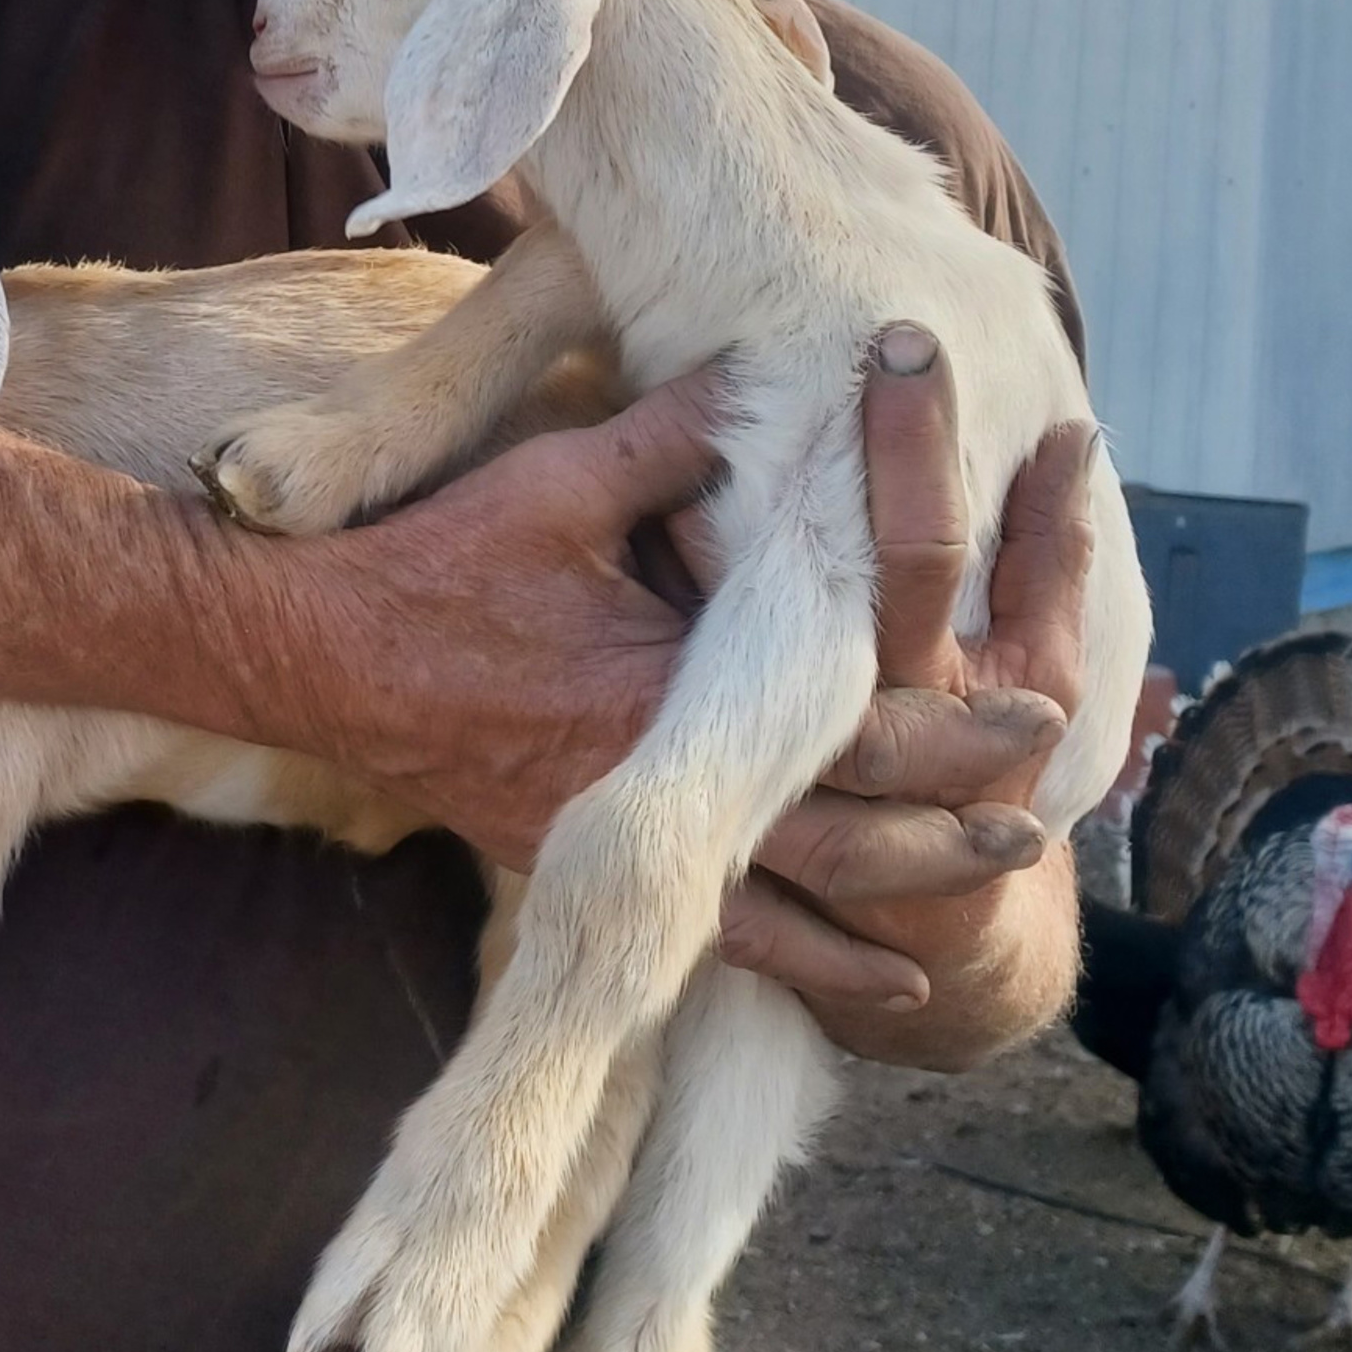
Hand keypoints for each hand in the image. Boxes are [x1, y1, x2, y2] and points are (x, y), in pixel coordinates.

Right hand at [296, 327, 1097, 1050]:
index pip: (834, 724)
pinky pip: (719, 937)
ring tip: (982, 883)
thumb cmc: (434, 564)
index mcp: (660, 691)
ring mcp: (617, 839)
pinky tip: (880, 976)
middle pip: (836, 830)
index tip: (1034, 716)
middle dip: (943, 823)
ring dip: (897, 898)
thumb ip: (678, 438)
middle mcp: (649, 785)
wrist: (314, 656)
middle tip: (1038, 820)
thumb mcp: (560, 481)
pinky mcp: (588, 865)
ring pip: (792, 901)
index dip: (942, 725)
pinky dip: (810, 960)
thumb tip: (774, 375)